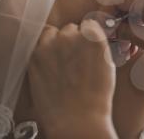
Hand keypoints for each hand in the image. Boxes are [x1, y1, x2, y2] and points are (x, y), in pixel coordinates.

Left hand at [28, 20, 116, 138]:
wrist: (77, 118)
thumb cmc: (97, 95)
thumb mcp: (108, 64)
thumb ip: (98, 45)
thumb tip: (92, 38)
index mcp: (93, 36)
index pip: (89, 25)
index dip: (88, 37)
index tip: (86, 47)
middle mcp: (71, 36)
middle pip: (70, 28)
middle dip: (72, 40)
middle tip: (73, 58)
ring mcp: (51, 45)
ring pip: (52, 32)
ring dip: (55, 41)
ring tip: (59, 60)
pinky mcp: (35, 56)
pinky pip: (38, 43)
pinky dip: (43, 50)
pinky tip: (49, 64)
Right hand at [110, 0, 143, 62]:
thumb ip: (122, 32)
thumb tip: (108, 30)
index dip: (106, 17)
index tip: (106, 34)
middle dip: (115, 21)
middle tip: (117, 43)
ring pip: (129, 4)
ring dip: (125, 24)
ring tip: (128, 47)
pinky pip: (140, 6)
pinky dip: (135, 21)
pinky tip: (136, 41)